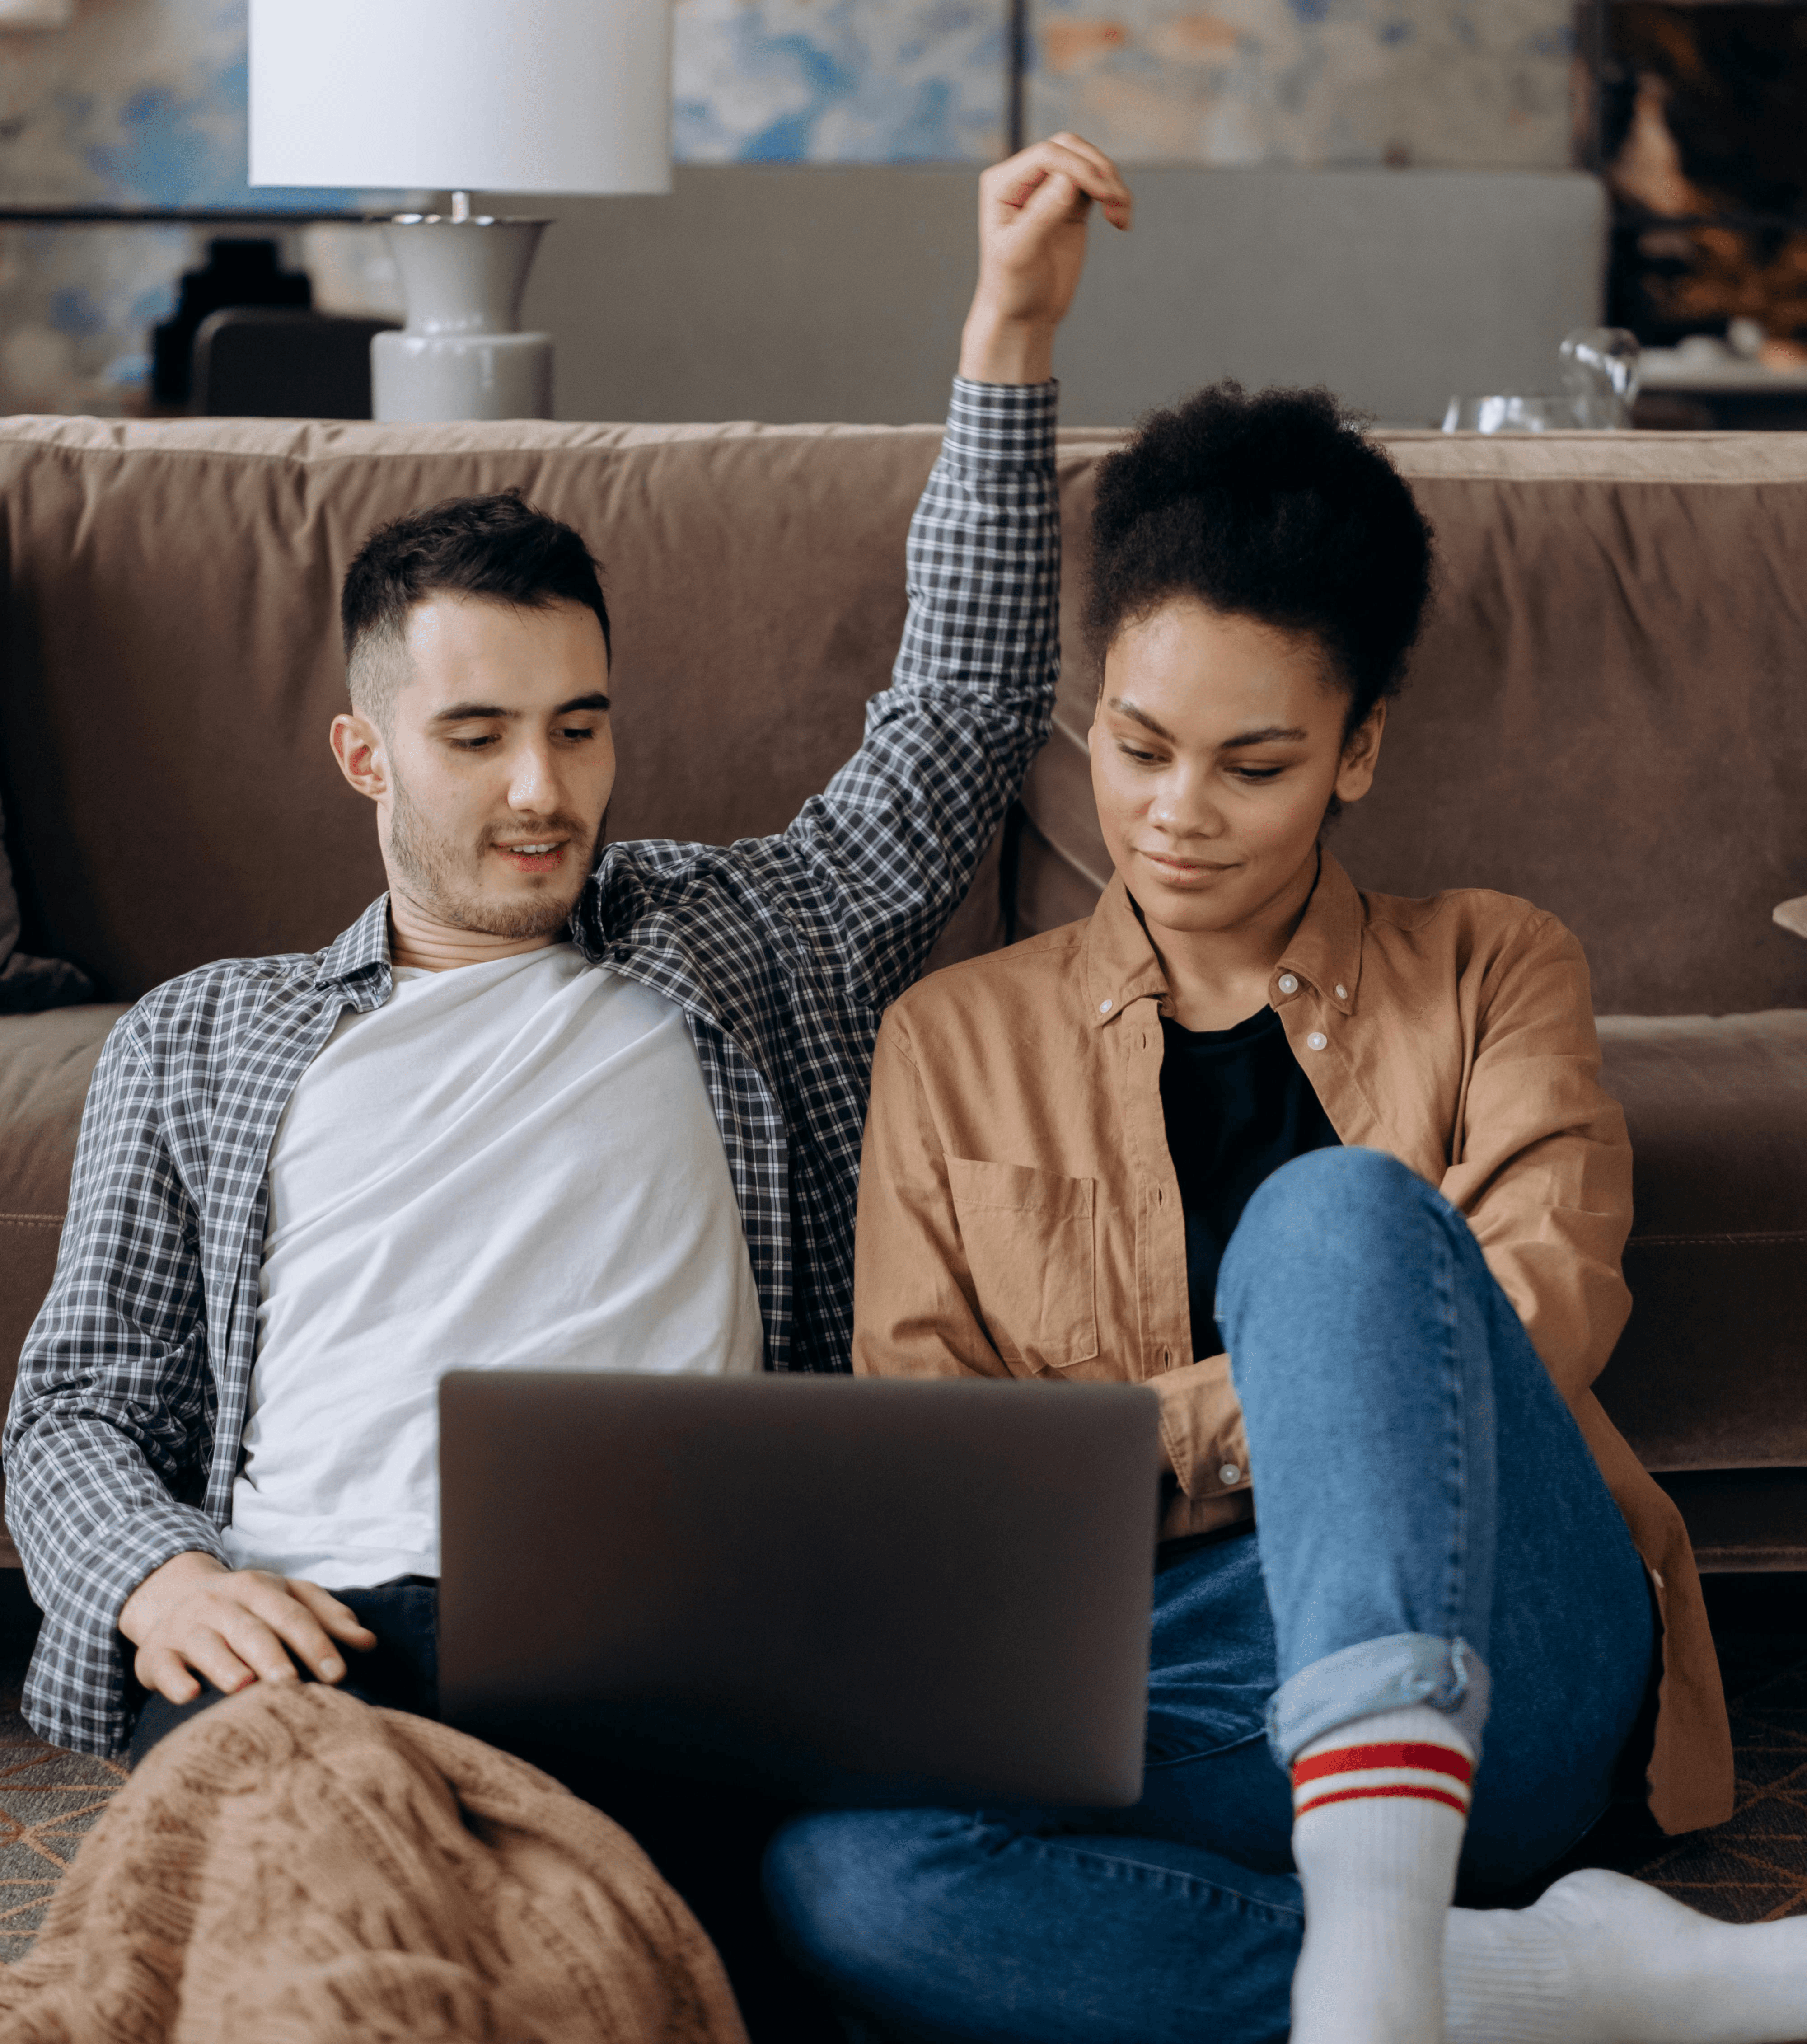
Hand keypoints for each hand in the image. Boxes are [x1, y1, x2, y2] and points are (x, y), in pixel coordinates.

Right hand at [118, 1549, 376, 1705]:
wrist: (173, 1595)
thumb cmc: (248, 1606)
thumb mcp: (288, 1597)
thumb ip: (328, 1617)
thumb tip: (368, 1642)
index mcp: (258, 1587)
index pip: (292, 1615)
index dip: (316, 1643)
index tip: (339, 1674)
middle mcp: (220, 1603)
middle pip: (251, 1630)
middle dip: (272, 1656)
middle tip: (292, 1683)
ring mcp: (186, 1626)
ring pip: (207, 1645)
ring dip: (226, 1666)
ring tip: (245, 1687)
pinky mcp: (155, 1653)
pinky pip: (164, 1666)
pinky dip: (175, 1681)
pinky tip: (189, 1696)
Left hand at [959, 132, 1132, 385]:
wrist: (1024, 315)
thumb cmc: (1012, 288)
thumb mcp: (1020, 254)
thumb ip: (1041, 215)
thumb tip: (1066, 179)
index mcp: (1003, 183)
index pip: (1047, 155)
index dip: (1079, 167)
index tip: (1104, 194)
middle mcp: (1024, 179)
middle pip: (1071, 149)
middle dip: (1098, 169)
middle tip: (1115, 202)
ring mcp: (1049, 189)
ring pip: (1088, 162)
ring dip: (1111, 182)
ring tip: (1122, 215)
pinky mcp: (1070, 204)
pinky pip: (1097, 184)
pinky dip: (1115, 196)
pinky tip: (1121, 221)